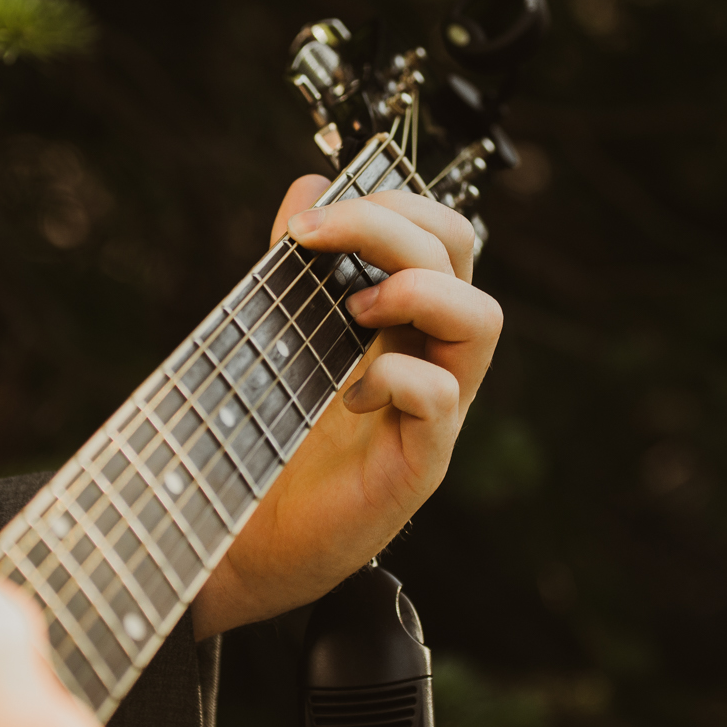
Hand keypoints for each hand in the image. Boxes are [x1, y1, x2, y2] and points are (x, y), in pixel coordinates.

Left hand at [190, 179, 502, 637]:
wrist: (243, 539)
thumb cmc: (268, 442)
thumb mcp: (278, 335)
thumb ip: (296, 266)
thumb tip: (307, 186)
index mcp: (403, 319)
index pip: (436, 234)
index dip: (389, 205)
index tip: (311, 219)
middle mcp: (429, 356)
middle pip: (463, 257)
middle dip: (397, 226)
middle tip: (325, 241)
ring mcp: (434, 410)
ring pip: (482, 321)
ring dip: (418, 292)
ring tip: (354, 310)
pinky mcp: (420, 462)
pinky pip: (442, 398)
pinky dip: (396, 377)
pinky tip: (349, 393)